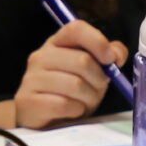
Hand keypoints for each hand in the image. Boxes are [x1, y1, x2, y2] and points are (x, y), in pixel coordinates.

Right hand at [6, 20, 125, 128]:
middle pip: (82, 60)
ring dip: (89, 98)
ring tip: (84, 101)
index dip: (98, 41)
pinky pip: (63, 104)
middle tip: (98, 88)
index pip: (76, 29)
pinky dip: (75, 110)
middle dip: (99, 79)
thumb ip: (108, 57)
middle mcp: (40, 56)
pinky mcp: (28, 101)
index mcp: (56, 43)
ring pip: (75, 85)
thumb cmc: (71, 91)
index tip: (111, 59)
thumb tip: (116, 54)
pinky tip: (72, 110)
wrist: (42, 116)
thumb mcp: (92, 71)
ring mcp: (31, 78)